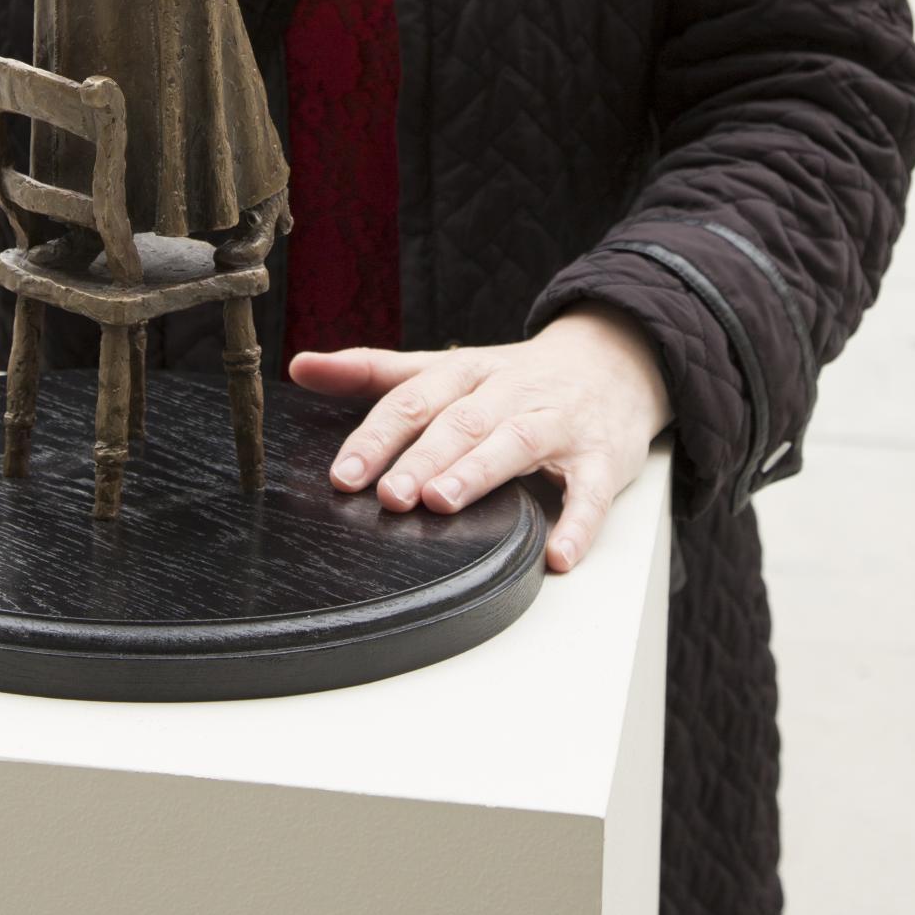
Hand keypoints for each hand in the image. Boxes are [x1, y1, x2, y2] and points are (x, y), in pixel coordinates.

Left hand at [289, 307, 669, 573]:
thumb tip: (300, 365)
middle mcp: (509, 391)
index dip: (377, 437)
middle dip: (422, 457)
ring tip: (443, 501)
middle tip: (388, 495)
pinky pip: (592, 490)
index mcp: (467, 372)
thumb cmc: (516, 376)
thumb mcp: (447, 367)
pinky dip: (578, 523)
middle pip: (460, 420)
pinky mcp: (602, 457)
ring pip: (515, 441)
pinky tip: (557, 554)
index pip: (413, 399)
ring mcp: (558, 422)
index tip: (343, 476)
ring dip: (479, 470)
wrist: (614, 359)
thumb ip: (374, 371)